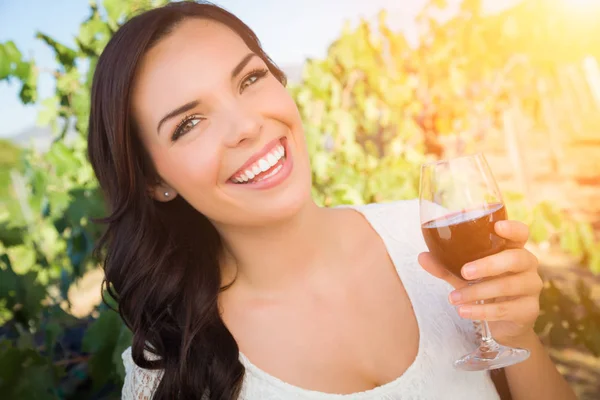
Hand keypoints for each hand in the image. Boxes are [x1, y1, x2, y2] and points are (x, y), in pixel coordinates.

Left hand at [418, 220, 542, 345]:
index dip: (513, 228)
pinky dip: (482, 311)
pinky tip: (464, 311)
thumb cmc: (484, 286)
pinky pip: (505, 309)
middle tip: (464, 271)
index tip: (497, 226)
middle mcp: (527, 265)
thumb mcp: (464, 275)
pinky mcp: (529, 310)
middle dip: (489, 265)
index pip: (521, 233)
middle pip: (515, 259)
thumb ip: (445, 265)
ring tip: (453, 298)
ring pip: (507, 286)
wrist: (502, 323)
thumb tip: (421, 257)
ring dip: (477, 292)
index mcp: (513, 249)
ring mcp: (531, 287)